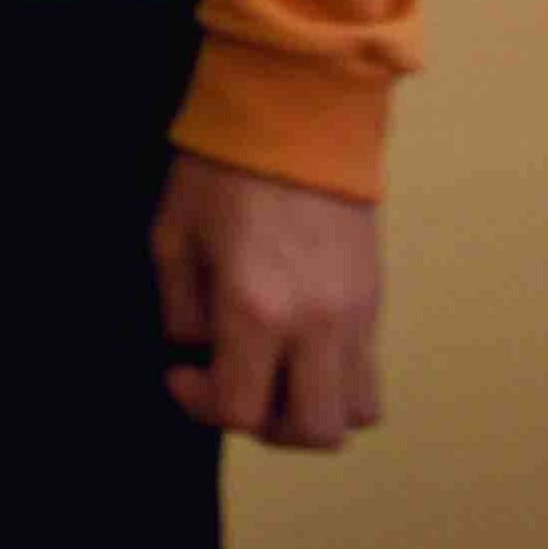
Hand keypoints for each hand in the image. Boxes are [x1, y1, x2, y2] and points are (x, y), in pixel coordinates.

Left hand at [152, 149, 380, 447]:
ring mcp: (356, 316)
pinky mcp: (376, 302)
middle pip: (315, 433)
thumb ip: (182, 312)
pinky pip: (367, 374)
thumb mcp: (171, 238)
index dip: (202, 406)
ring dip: (309, 410)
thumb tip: (199, 353)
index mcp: (257, 309)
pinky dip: (332, 381)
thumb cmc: (220, 171)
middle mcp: (317, 324)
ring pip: (354, 414)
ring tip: (270, 373)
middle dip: (265, 426)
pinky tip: (295, 345)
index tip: (181, 372)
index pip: (243, 411)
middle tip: (231, 384)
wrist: (296, 115)